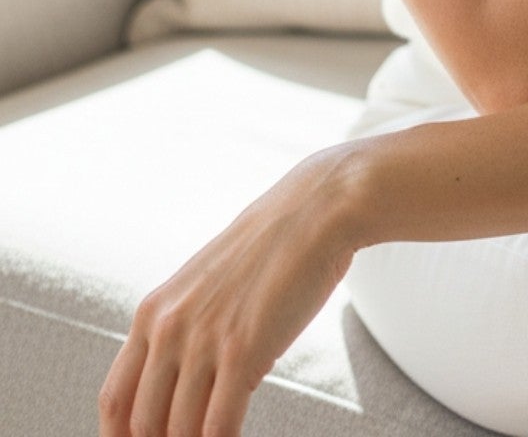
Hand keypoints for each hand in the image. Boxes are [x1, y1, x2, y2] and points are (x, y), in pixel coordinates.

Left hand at [98, 145, 360, 436]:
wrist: (314, 210)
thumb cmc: (269, 247)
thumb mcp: (204, 287)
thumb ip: (185, 331)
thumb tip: (184, 390)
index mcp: (152, 312)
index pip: (115, 400)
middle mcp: (168, 327)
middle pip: (143, 424)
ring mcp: (203, 340)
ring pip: (181, 432)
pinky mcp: (241, 350)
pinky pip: (220, 427)